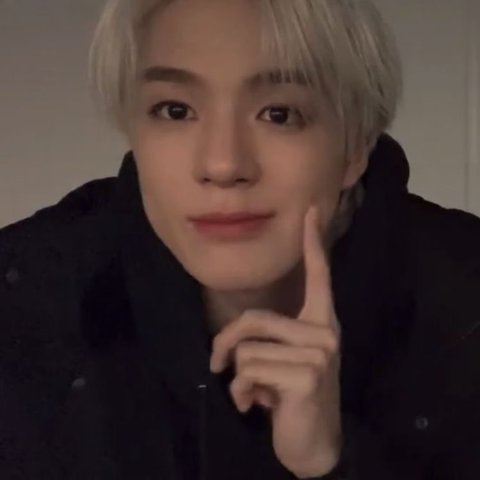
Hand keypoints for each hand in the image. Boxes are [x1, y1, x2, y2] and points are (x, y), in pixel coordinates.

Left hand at [209, 205, 341, 477]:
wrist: (312, 444)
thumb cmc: (290, 398)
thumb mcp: (277, 362)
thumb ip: (263, 341)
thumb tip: (229, 347)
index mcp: (320, 323)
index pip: (319, 277)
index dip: (313, 244)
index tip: (311, 211)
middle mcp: (325, 332)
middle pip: (253, 319)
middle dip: (225, 345)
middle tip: (219, 366)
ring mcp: (320, 353)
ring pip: (247, 349)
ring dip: (238, 377)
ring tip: (256, 394)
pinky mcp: (307, 376)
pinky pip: (248, 371)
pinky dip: (240, 393)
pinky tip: (256, 407)